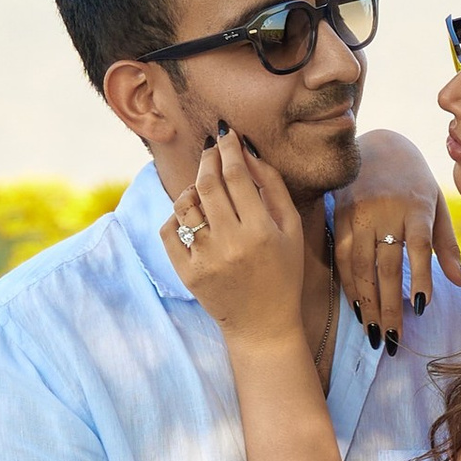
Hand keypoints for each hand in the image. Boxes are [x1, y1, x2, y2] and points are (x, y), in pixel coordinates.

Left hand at [175, 127, 307, 347]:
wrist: (263, 324)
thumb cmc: (283, 274)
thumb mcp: (290, 229)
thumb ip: (272, 187)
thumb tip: (247, 152)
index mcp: (260, 232)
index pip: (237, 176)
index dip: (229, 149)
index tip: (226, 135)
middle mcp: (229, 244)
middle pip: (207, 184)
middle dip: (208, 159)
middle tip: (211, 150)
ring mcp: (204, 259)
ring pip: (185, 205)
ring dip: (192, 188)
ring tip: (205, 188)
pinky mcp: (185, 273)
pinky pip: (169, 230)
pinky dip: (177, 217)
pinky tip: (193, 216)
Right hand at [330, 128, 460, 350]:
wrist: (377, 143)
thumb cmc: (414, 181)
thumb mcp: (437, 205)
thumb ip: (448, 246)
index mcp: (416, 205)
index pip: (420, 244)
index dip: (420, 275)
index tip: (420, 307)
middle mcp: (386, 210)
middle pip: (387, 264)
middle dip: (390, 305)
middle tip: (394, 339)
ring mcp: (359, 214)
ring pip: (360, 266)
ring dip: (367, 303)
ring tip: (375, 333)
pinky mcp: (339, 217)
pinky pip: (341, 258)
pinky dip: (348, 285)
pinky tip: (357, 308)